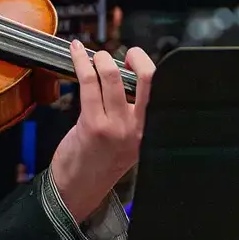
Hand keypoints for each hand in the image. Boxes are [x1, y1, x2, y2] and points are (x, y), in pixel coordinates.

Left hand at [49, 41, 155, 220]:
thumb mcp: (127, 139)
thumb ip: (130, 112)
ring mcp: (116, 126)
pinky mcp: (92, 124)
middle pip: (148, 79)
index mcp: (150, 128)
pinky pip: (88, 83)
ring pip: (112, 77)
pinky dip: (81, 63)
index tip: (138, 58)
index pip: (161, 90)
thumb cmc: (99, 161)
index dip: (150, 67)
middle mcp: (138, 127)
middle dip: (137, 57)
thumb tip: (125, 76)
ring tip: (95, 55)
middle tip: (125, 53)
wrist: (79, 187)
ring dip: (101, 59)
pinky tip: (76, 53)